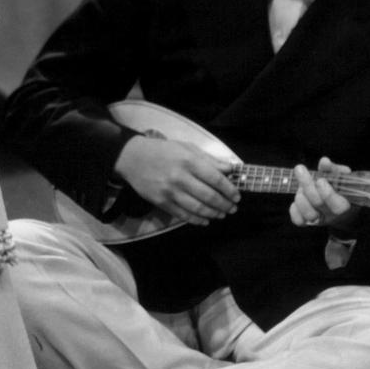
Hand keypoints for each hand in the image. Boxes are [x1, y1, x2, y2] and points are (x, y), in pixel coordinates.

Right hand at [113, 133, 239, 224]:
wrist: (132, 158)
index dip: (230, 190)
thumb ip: (210, 159)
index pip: (216, 179)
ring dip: (214, 214)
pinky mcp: (161, 202)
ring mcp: (170, 192)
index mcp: (189, 161)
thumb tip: (231, 169)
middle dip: (225, 204)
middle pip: (209, 196)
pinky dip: (197, 220)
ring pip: (198, 208)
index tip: (237, 196)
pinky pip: (183, 215)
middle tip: (233, 208)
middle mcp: (180, 178)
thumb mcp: (187, 148)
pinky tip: (206, 220)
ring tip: (222, 214)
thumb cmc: (163, 151)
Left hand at [289, 158, 358, 232]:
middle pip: (318, 204)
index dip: (328, 194)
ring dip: (301, 197)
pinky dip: (294, 209)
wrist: (337, 204)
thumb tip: (324, 161)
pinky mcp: (308, 222)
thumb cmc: (339, 187)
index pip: (338, 206)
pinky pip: (299, 221)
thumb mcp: (340, 176)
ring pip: (308, 214)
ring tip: (300, 186)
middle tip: (300, 169)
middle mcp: (332, 215)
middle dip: (307, 185)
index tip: (320, 179)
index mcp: (344, 204)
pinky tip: (298, 197)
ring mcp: (320, 220)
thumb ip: (333, 169)